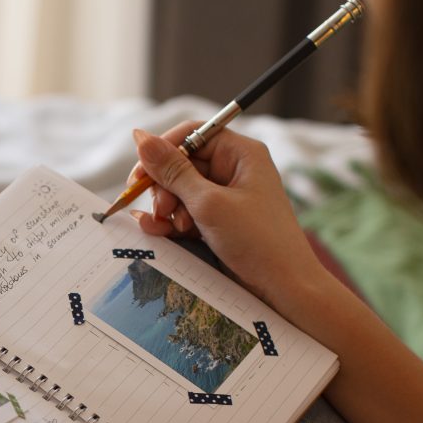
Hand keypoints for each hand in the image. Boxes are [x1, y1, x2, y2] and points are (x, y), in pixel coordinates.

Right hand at [126, 123, 327, 308]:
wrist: (283, 288)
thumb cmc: (258, 241)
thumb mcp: (209, 203)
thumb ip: (172, 172)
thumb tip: (139, 136)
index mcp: (240, 154)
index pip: (191, 134)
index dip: (162, 150)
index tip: (139, 174)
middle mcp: (233, 170)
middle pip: (181, 164)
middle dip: (164, 187)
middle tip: (162, 210)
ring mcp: (225, 198)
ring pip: (178, 191)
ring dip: (168, 209)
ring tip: (175, 228)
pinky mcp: (217, 222)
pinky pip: (184, 213)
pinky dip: (171, 223)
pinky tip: (161, 232)